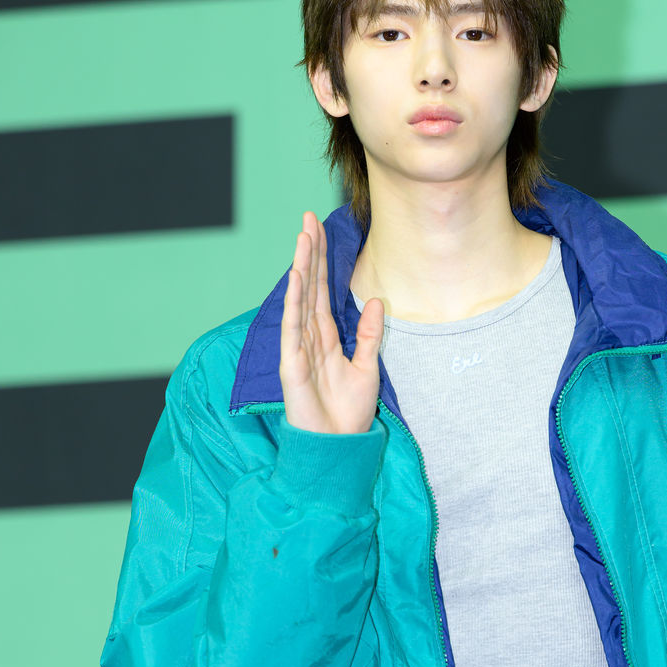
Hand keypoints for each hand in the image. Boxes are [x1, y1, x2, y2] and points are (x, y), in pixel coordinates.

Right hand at [278, 211, 383, 433]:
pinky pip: (292, 329)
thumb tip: (374, 301)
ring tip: (302, 239)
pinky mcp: (293, 366)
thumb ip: (369, 335)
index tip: (320, 230)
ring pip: (300, 301)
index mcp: (327, 337)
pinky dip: (294, 304)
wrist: (339, 447)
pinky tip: (297, 280)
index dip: (322, 261)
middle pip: (310, 288)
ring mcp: (298, 349)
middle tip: (308, 219)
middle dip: (309, 254)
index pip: (323, 291)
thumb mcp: (367, 367)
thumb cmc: (348, 414)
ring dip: (301, 270)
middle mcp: (310, 338)